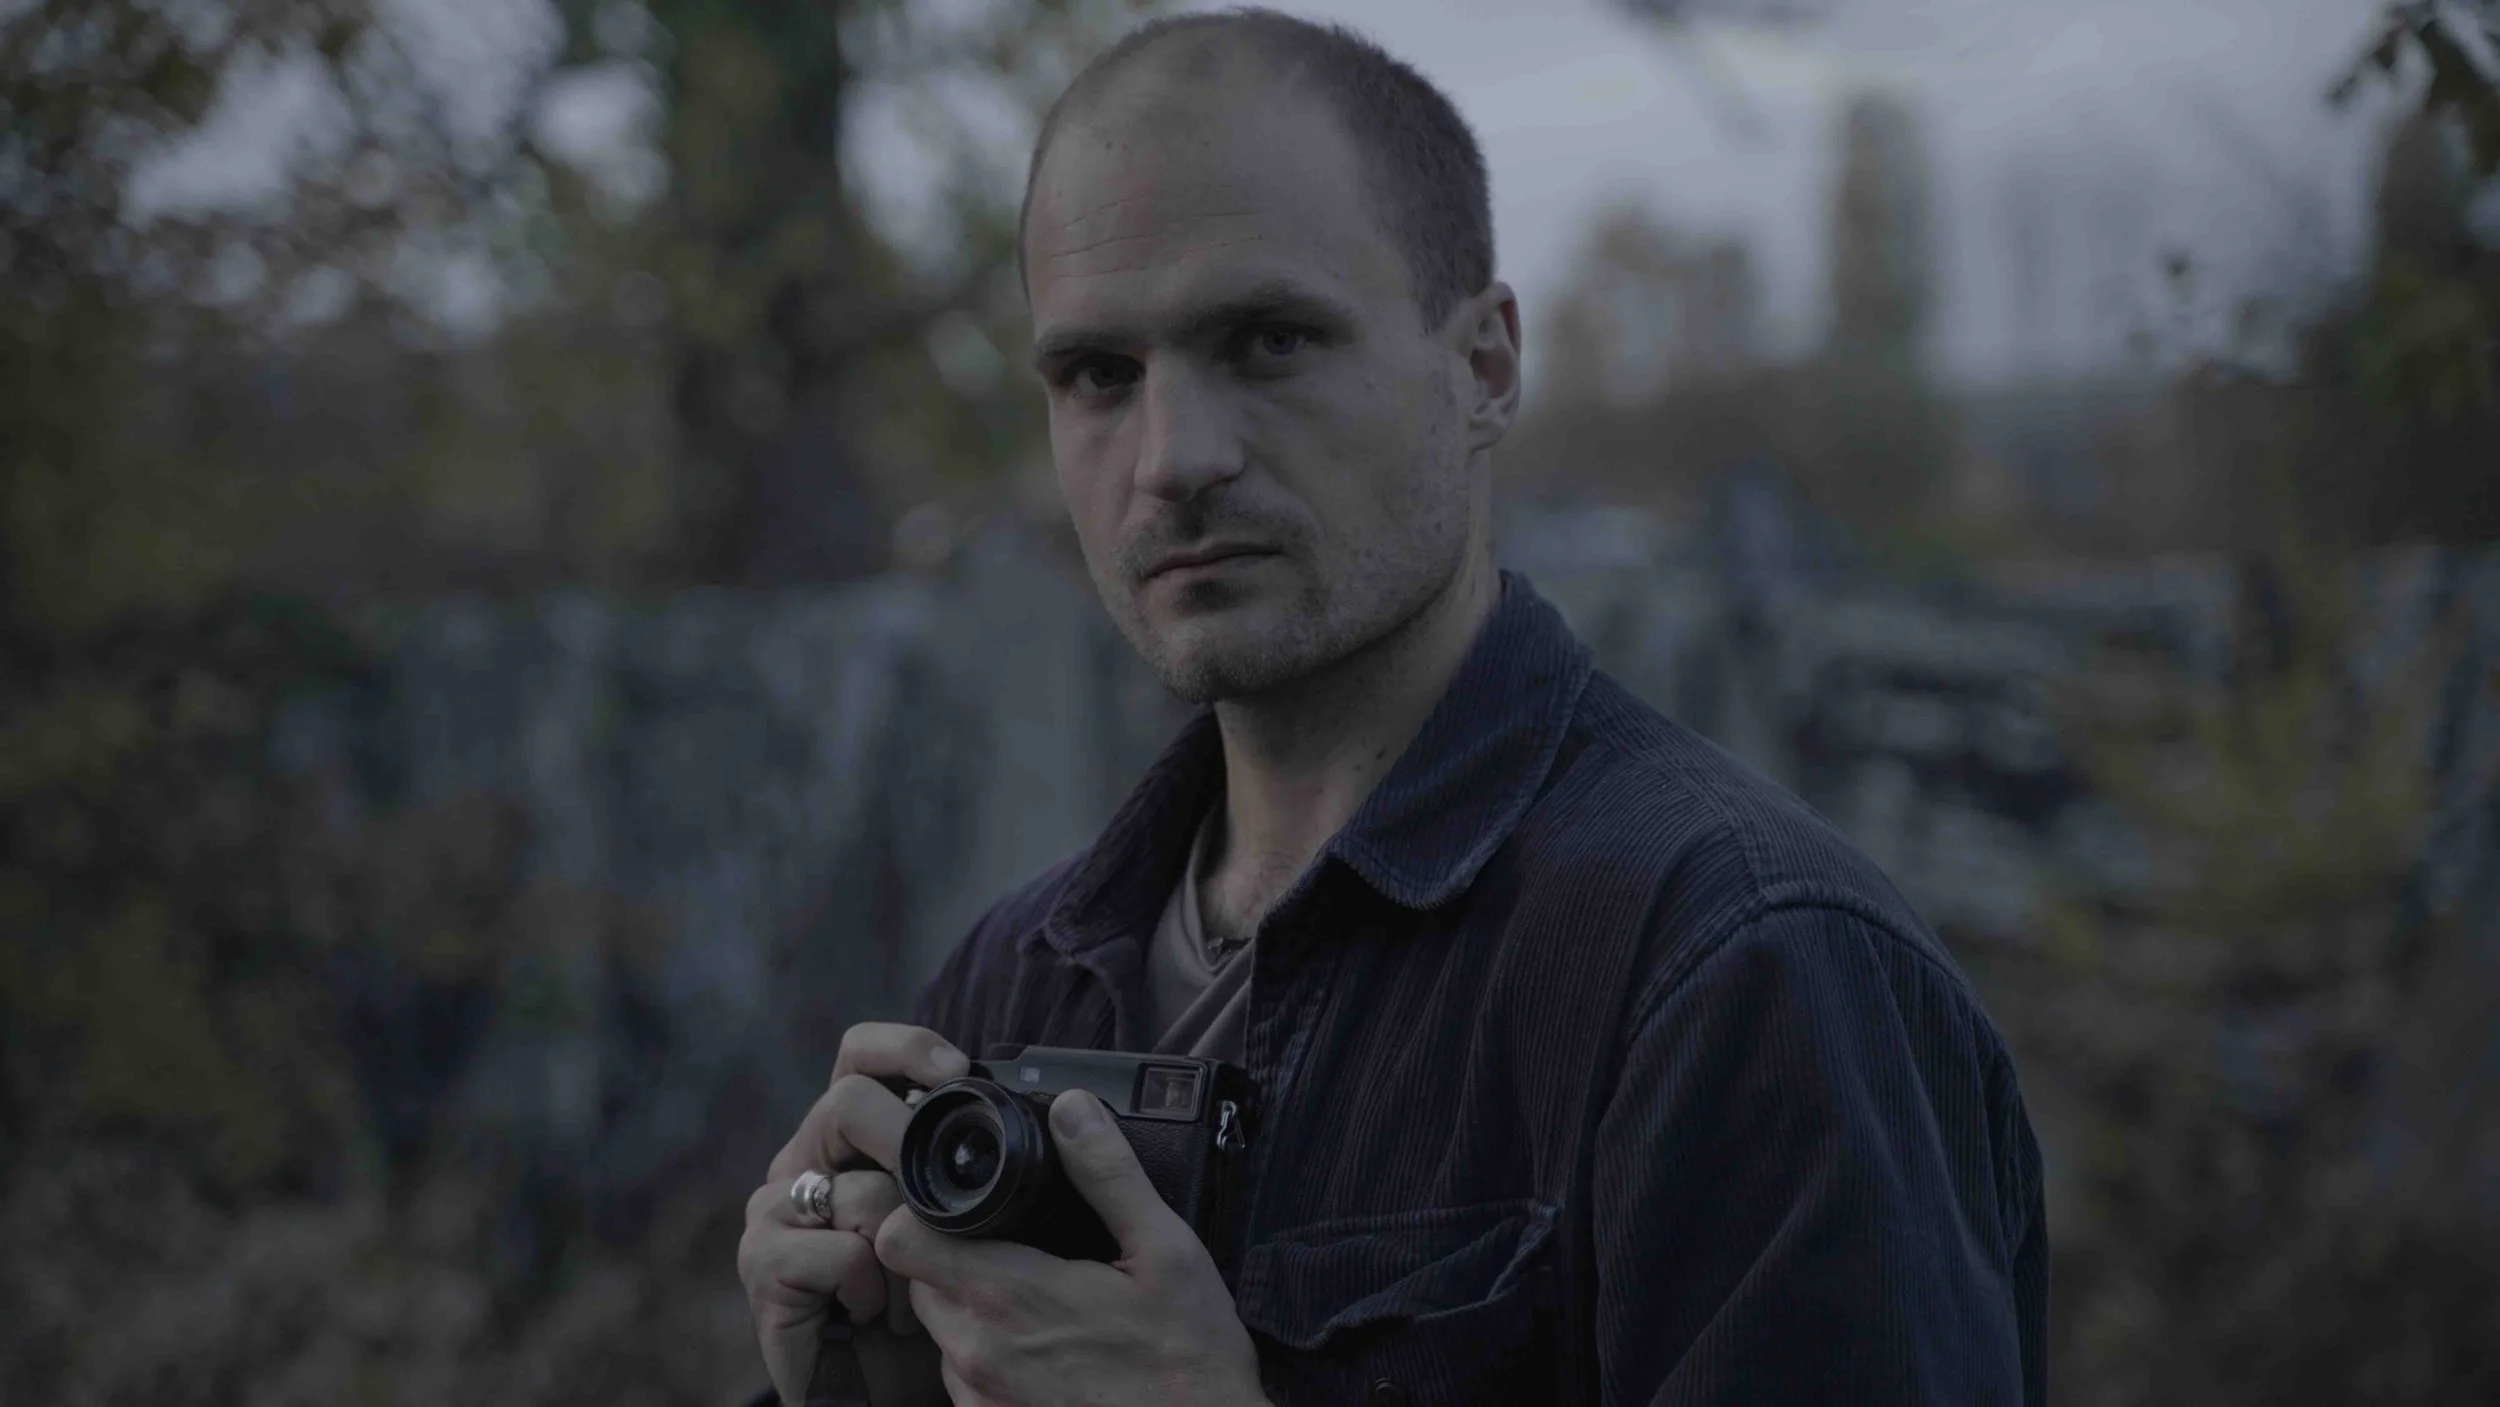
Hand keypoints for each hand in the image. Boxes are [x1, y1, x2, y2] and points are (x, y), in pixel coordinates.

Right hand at [738, 1022, 969, 1405]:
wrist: (884, 1390)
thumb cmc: (928, 1301)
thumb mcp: (961, 1221)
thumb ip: (964, 1166)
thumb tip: (1029, 1114)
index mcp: (849, 1136)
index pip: (861, 1056)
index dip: (906, 1048)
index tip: (958, 1069)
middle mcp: (805, 1160)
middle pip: (848, 1103)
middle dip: (909, 1146)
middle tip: (946, 1206)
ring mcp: (775, 1210)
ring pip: (855, 1189)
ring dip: (905, 1246)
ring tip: (918, 1292)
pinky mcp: (762, 1265)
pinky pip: (839, 1252)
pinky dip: (874, 1287)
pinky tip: (878, 1313)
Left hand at [875, 1089, 1269, 1406]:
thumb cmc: (1190, 1364)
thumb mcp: (1167, 1252)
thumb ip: (1109, 1175)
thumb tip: (1072, 1110)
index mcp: (1012, 1297)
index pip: (902, 1240)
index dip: (920, 1211)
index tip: (957, 1203)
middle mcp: (979, 1354)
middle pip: (919, 1281)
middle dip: (954, 1256)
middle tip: (1016, 1248)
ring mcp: (981, 1400)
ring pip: (941, 1332)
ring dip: (973, 1311)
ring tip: (1041, 1306)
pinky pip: (965, 1382)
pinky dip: (991, 1361)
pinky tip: (1050, 1354)